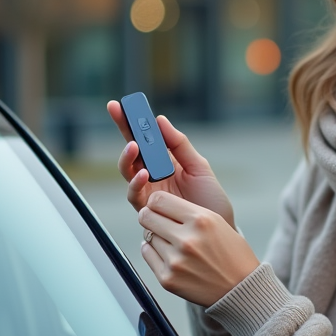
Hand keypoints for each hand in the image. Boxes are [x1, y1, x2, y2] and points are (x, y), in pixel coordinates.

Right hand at [107, 100, 235, 228]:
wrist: (218, 231)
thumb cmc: (210, 201)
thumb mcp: (199, 167)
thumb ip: (179, 145)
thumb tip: (160, 120)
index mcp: (165, 162)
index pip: (144, 138)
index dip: (132, 122)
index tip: (121, 104)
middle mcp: (152, 176)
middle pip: (131, 150)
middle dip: (123, 130)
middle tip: (117, 112)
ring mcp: (149, 193)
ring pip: (127, 172)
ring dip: (127, 157)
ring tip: (134, 146)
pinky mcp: (148, 210)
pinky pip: (135, 195)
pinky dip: (136, 183)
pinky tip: (143, 174)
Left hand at [138, 191, 260, 306]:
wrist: (240, 288)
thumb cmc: (231, 254)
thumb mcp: (217, 222)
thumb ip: (188, 212)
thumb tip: (157, 205)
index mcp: (201, 221)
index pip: (159, 200)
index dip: (156, 202)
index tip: (158, 205)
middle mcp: (187, 239)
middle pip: (147, 217)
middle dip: (150, 217)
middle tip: (156, 221)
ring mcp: (175, 260)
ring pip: (148, 236)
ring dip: (157, 237)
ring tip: (175, 244)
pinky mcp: (168, 278)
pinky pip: (148, 254)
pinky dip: (154, 252)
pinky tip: (170, 255)